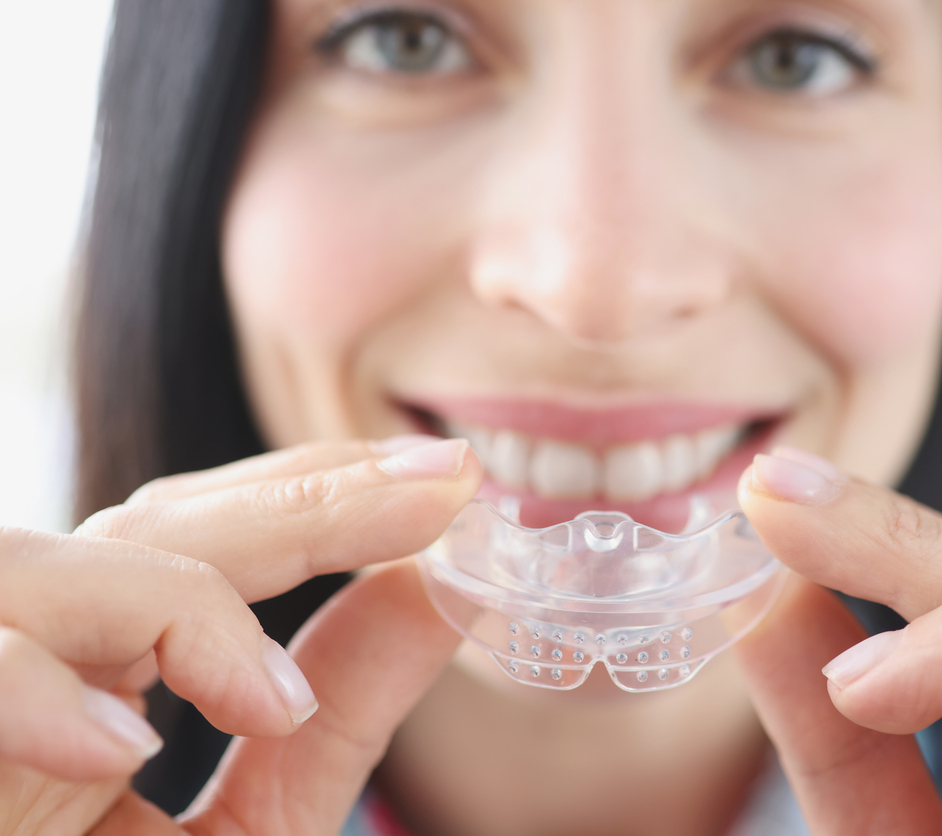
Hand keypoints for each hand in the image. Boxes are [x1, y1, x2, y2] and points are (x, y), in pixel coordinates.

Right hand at [0, 436, 480, 834]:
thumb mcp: (263, 827)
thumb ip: (344, 708)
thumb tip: (441, 586)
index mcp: (100, 671)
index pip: (205, 539)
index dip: (321, 493)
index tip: (448, 476)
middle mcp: (25, 662)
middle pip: (143, 528)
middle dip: (297, 500)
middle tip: (435, 485)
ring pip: (33, 570)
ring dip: (171, 605)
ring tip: (273, 702)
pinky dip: (32, 689)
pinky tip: (125, 749)